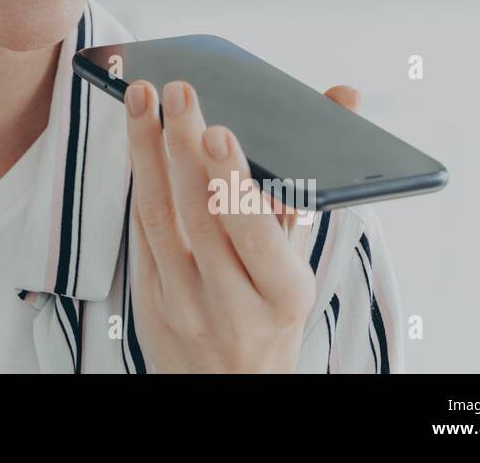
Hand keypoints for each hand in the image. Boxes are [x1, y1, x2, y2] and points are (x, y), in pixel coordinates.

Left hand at [124, 78, 360, 372]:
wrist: (230, 389)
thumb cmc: (272, 311)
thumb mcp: (299, 261)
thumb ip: (310, 183)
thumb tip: (341, 97)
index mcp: (282, 293)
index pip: (253, 233)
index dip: (233, 182)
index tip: (220, 130)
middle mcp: (230, 302)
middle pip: (198, 214)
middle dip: (183, 145)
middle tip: (177, 90)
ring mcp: (182, 301)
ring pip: (158, 215)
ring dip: (147, 149)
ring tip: (143, 97)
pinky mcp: (147, 298)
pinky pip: (140, 229)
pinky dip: (140, 178)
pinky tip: (138, 138)